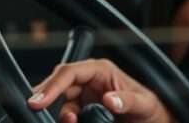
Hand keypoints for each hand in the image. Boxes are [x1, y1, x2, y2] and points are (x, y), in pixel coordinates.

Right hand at [28, 59, 173, 122]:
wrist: (152, 121)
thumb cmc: (149, 107)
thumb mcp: (144, 104)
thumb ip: (128, 101)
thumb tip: (109, 99)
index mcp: (101, 70)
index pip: (70, 72)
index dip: (51, 85)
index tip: (38, 101)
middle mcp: (89, 82)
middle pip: (59, 86)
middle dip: (47, 99)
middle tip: (35, 111)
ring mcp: (84, 98)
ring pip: (61, 104)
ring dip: (61, 116)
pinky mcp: (83, 112)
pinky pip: (68, 116)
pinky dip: (66, 121)